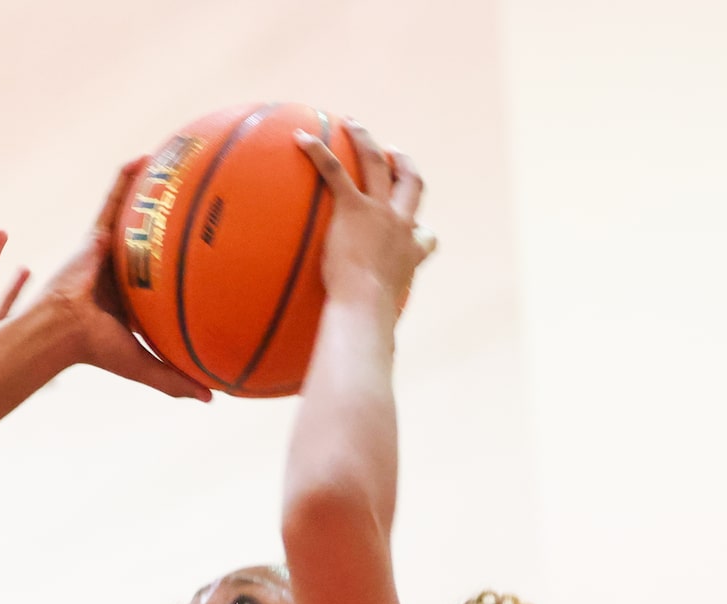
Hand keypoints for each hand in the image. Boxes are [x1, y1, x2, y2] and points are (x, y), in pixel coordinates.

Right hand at [34, 159, 211, 401]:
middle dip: (169, 225)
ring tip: (173, 168)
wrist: (63, 329)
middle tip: (200, 206)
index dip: (178, 273)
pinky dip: (125, 180)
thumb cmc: (96, 350)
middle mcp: (122, 273)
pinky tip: (144, 157)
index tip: (207, 262)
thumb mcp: (143, 366)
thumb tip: (215, 400)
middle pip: (150, 244)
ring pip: (134, 219)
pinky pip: (113, 201)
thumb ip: (174, 381)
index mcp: (132, 301)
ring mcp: (108, 253)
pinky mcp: (94, 236)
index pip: (160, 284)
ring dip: (150, 194)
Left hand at [295, 121, 434, 316]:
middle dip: (404, 165)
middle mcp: (401, 225)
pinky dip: (319, 153)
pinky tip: (301, 139)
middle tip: (394, 154)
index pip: (425, 237)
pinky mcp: (354, 208)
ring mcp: (379, 212)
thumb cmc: (371, 321)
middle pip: (410, 184)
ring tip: (354, 125)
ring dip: (366, 141)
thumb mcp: (382, 323)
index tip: (416, 227)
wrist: (365, 307)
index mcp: (411, 253)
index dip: (421, 230)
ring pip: (377, 163)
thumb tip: (369, 355)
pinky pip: (335, 171)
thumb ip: (378, 329)